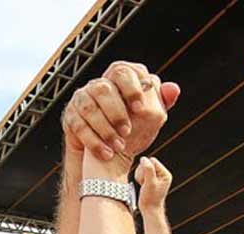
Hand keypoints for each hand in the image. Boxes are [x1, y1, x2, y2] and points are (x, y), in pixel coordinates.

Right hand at [63, 61, 179, 163]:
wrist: (107, 148)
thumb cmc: (130, 126)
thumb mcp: (149, 114)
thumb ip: (162, 101)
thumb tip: (173, 90)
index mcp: (119, 78)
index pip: (123, 71)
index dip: (131, 89)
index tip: (139, 108)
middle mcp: (98, 85)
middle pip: (103, 89)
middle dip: (116, 112)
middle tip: (127, 131)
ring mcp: (81, 99)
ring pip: (89, 109)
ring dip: (105, 129)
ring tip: (118, 145)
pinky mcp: (70, 116)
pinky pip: (78, 127)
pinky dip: (93, 142)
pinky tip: (106, 152)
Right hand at [135, 156, 172, 214]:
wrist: (149, 209)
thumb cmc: (151, 199)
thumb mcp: (150, 183)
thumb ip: (148, 170)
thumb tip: (144, 159)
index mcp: (165, 174)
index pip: (153, 161)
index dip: (146, 168)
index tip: (146, 179)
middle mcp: (162, 174)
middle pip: (147, 164)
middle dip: (142, 173)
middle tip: (144, 183)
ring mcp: (155, 177)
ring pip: (142, 168)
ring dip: (140, 176)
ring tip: (143, 185)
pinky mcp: (150, 179)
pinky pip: (141, 173)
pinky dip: (139, 178)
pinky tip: (142, 185)